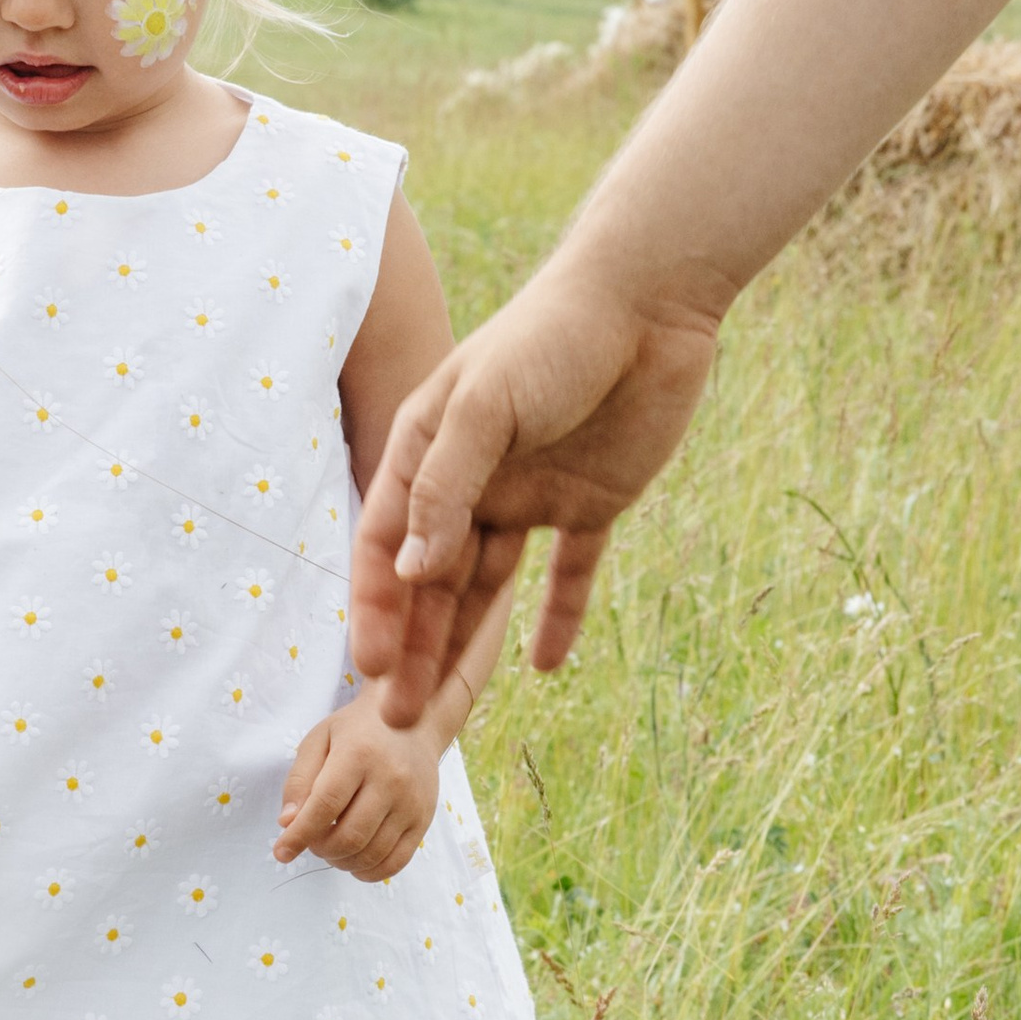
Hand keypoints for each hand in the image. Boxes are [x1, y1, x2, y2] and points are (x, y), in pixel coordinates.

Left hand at [274, 690, 444, 881]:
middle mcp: (391, 779)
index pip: (325, 805)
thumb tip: (287, 822)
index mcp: (359, 754)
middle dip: (320, 849)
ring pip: (370, 854)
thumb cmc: (357, 732)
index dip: (300, 834)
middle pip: (349, 836)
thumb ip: (299, 780)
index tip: (281, 852)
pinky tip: (354, 862)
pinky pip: (396, 862)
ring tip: (331, 847)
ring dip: (341, 861)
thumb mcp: (319, 740)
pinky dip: (369, 872)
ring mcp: (411, 802)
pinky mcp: (423, 819)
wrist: (413, 722)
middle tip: (311, 840)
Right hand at [353, 259, 721, 723]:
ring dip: (463, 644)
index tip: (371, 667)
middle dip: (413, 648)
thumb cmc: (552, 336)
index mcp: (428, 449)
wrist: (649, 302)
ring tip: (446, 710)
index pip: (385, 542)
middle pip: (431, 579)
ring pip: (487, 585)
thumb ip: (445, 487)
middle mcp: (471, 479)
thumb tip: (409, 572)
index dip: (374, 606)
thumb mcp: (485, 406)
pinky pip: (570, 573)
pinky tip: (544, 667)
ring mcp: (530, 493)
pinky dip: (558, 617)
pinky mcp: (590, 502)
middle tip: (400, 716)